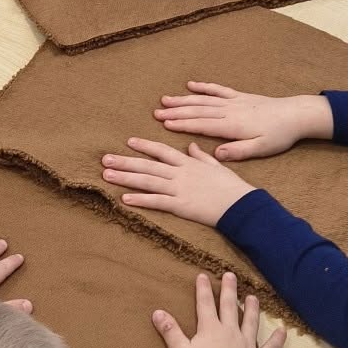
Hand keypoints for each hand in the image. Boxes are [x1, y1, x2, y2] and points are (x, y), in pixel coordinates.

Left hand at [100, 138, 252, 226]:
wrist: (242, 205)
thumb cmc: (232, 186)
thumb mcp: (217, 166)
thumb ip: (201, 155)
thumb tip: (191, 145)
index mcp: (189, 163)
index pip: (162, 150)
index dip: (145, 146)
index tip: (129, 141)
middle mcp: (180, 173)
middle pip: (148, 165)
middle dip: (125, 161)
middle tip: (105, 159)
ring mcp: (179, 189)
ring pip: (147, 181)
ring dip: (126, 178)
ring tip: (107, 175)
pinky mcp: (180, 206)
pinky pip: (157, 202)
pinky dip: (140, 200)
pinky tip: (125, 198)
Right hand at [152, 271, 284, 347]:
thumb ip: (170, 331)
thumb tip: (156, 312)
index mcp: (210, 330)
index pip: (205, 305)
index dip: (203, 289)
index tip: (203, 276)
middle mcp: (230, 332)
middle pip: (229, 307)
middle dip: (229, 290)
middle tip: (231, 276)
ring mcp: (247, 345)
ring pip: (250, 322)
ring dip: (252, 309)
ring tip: (253, 298)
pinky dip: (277, 340)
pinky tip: (283, 331)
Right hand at [153, 83, 332, 160]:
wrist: (296, 115)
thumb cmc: (279, 135)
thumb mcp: (261, 149)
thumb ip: (238, 151)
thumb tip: (215, 154)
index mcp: (233, 126)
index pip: (202, 125)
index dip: (182, 124)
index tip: (164, 123)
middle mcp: (229, 110)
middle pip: (198, 110)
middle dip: (176, 111)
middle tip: (156, 112)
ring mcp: (233, 101)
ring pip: (203, 99)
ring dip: (183, 99)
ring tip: (165, 99)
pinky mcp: (239, 96)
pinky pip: (218, 89)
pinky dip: (203, 87)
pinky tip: (190, 85)